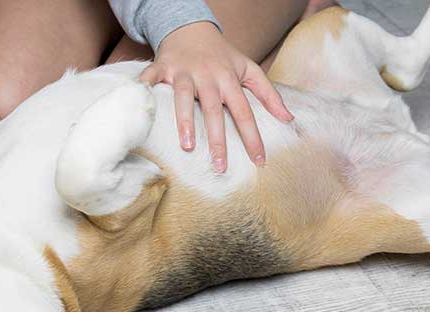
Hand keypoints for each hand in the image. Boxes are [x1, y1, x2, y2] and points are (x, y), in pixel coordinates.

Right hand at [140, 22, 293, 171]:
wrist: (191, 27)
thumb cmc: (221, 55)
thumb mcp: (248, 68)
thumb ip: (269, 94)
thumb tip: (289, 119)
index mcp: (229, 79)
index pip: (244, 112)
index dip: (252, 137)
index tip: (259, 161)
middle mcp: (207, 76)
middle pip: (214, 110)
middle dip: (218, 140)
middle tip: (221, 167)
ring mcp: (183, 72)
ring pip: (183, 98)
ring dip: (184, 122)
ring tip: (188, 147)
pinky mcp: (162, 67)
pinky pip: (151, 80)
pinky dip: (143, 90)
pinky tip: (140, 108)